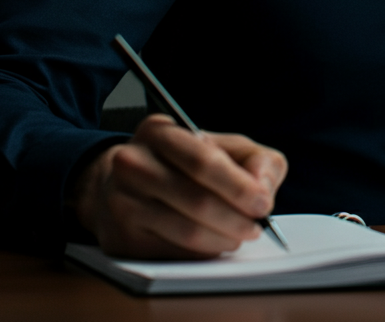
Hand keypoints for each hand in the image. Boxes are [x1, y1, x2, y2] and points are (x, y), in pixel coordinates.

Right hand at [72, 114, 287, 258]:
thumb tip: (264, 187)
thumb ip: (255, 159)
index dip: (238, 186)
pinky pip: (172, 252)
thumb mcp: (222, 147)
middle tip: (257, 226)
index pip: (203, 161)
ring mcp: (121, 202)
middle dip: (235, 217)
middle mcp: (132, 163)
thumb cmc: (184, 164)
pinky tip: (215, 243)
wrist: (123, 185)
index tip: (263, 203)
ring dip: (223, 238)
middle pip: (195, 199)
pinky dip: (202, 252)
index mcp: (159, 132)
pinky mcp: (120, 239)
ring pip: (185, 230)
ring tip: (240, 235)